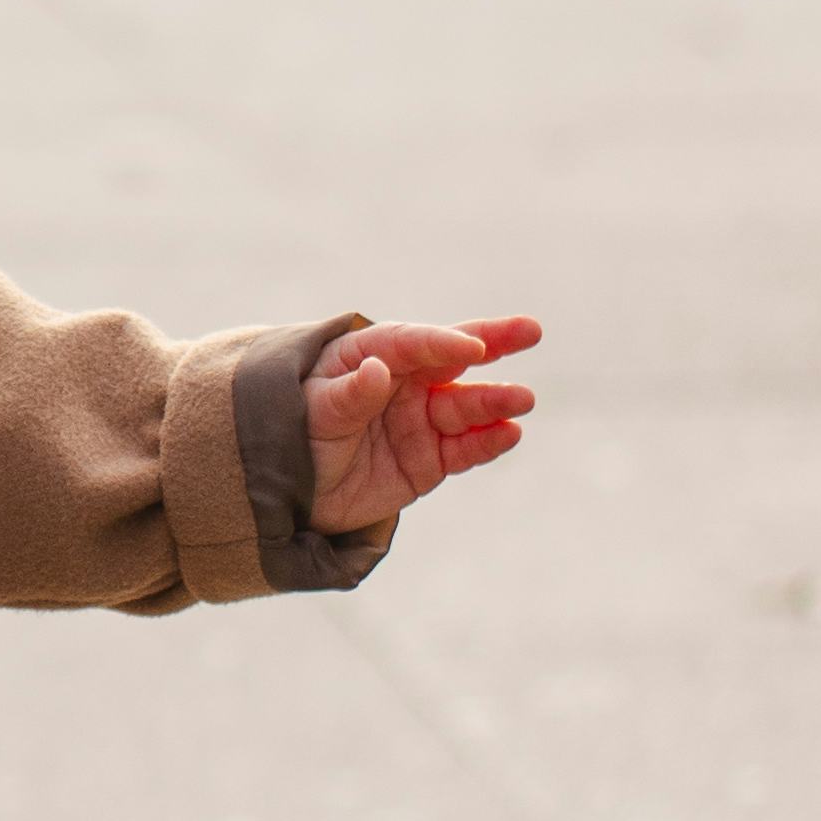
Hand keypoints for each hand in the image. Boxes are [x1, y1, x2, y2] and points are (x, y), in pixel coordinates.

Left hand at [305, 317, 539, 534]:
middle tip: (531, 330)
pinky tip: (511, 433)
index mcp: (368, 355)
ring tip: (523, 398)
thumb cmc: (291, 433)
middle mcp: (402, 382)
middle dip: (493, 342)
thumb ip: (348, 393)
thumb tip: (377, 368)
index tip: (474, 348)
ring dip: (496, 401)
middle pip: (452, 359)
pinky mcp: (430, 460)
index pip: (410, 342)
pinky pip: (465, 448)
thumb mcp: (313, 410)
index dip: (442, 342)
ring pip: (466, 406)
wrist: (289, 490)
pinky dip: (489, 442)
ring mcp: (419, 420)